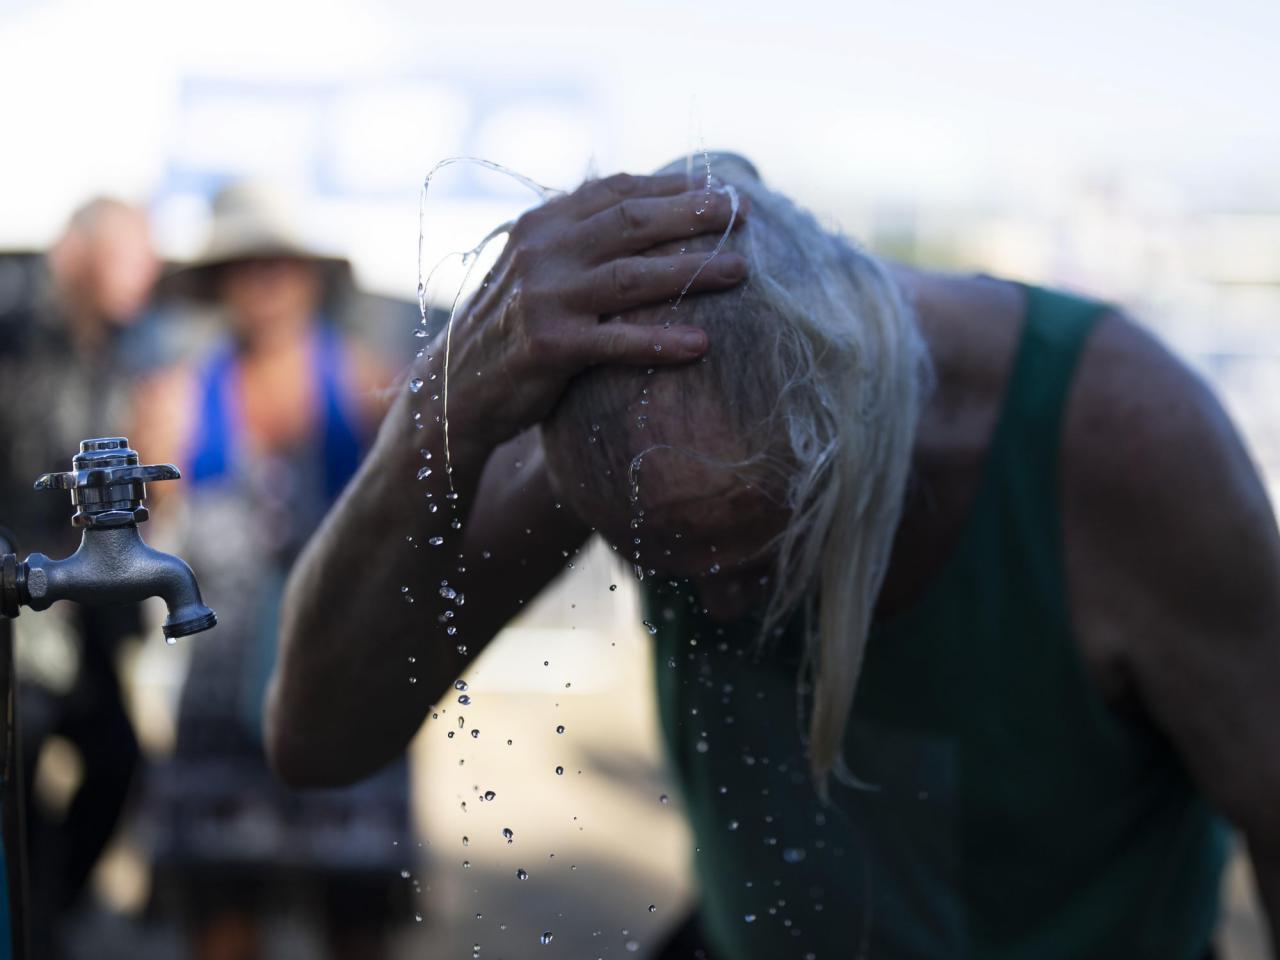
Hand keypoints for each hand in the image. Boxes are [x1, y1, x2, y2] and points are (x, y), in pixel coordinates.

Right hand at [421, 172, 747, 451]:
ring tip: (739, 271)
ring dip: (692, 272)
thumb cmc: (511, 327)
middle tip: (741, 213)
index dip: (672, 187)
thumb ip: (579, 239)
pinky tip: (701, 345)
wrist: (455, 388)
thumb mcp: (536, 269)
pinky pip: (618, 341)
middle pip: (632, 223)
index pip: (616, 192)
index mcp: (542, 224)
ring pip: (632, 276)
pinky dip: (661, 341)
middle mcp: (542, 252)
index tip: (721, 187)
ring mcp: (544, 298)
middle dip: (692, 215)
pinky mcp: (550, 347)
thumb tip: (648, 210)